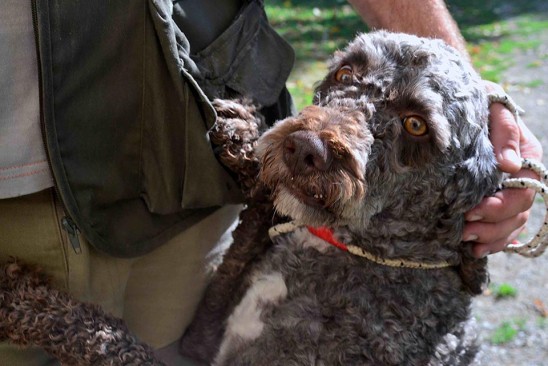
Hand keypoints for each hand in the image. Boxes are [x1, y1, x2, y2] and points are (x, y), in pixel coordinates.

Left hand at [463, 81, 542, 257]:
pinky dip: (491, 242)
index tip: (472, 210)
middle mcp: (521, 176)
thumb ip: (504, 129)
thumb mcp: (491, 104)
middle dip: (492, 226)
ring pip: (512, 225)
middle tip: (462, 230)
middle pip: (518, 212)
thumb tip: (509, 163)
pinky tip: (472, 250)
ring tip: (464, 241)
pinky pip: (502, 229)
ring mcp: (508, 189)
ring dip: (490, 237)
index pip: (524, 190)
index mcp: (527, 155)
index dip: (500, 206)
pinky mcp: (493, 199)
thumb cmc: (475, 103)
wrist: (458, 104)